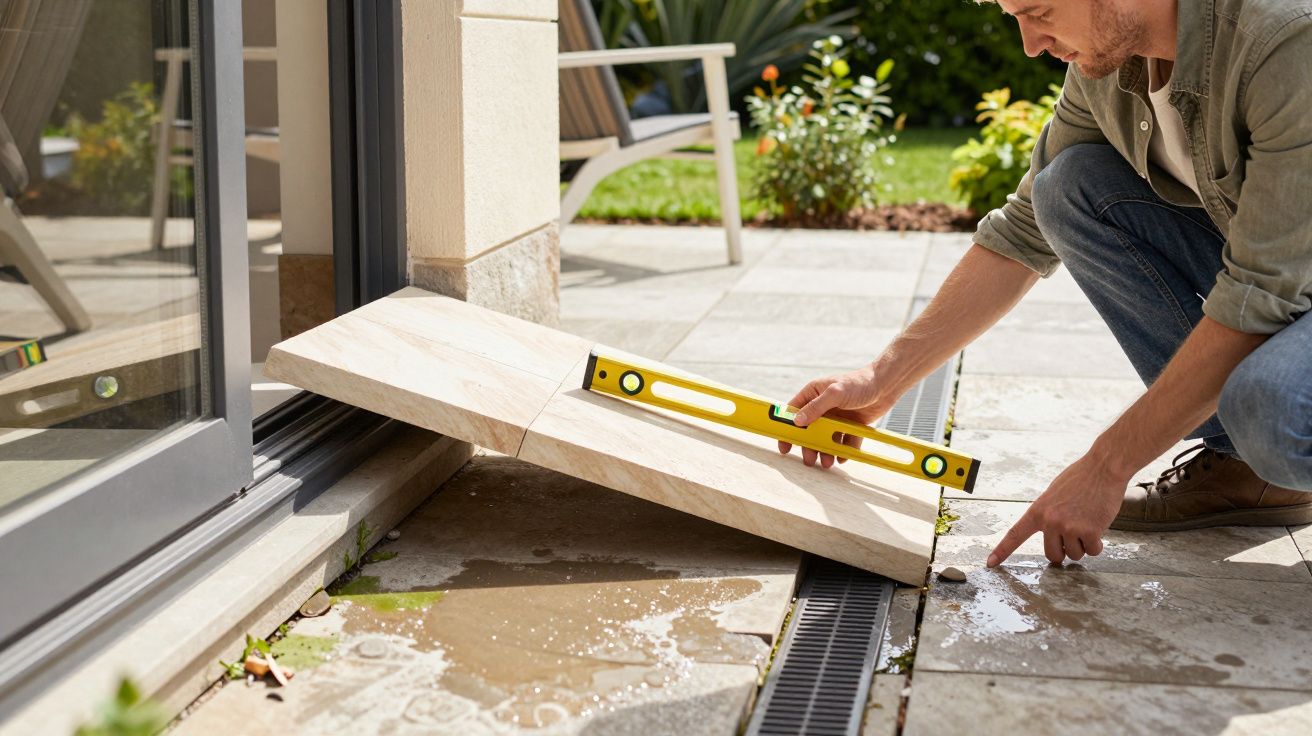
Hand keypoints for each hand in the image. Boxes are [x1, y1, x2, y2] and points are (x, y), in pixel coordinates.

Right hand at [777, 365, 891, 468]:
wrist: (886, 386)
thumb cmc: (859, 382)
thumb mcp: (835, 393)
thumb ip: (815, 407)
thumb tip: (797, 422)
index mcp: (813, 394)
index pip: (793, 412)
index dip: (786, 428)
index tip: (785, 445)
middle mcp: (823, 407)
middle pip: (809, 430)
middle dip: (808, 446)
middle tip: (809, 459)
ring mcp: (836, 417)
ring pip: (825, 438)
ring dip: (825, 451)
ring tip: (827, 462)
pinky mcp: (850, 426)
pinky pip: (844, 441)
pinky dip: (843, 450)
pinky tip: (843, 457)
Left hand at [987, 453, 1127, 566]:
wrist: (1103, 468)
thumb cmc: (1080, 478)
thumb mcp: (1054, 494)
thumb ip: (1048, 514)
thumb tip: (1050, 533)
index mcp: (1038, 511)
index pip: (1015, 534)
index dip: (1002, 551)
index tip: (990, 563)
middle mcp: (1050, 521)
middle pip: (1052, 555)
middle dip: (1063, 551)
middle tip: (1073, 537)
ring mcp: (1069, 527)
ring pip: (1075, 555)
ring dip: (1083, 545)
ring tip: (1087, 523)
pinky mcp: (1090, 531)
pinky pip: (1093, 551)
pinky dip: (1098, 544)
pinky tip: (1099, 525)